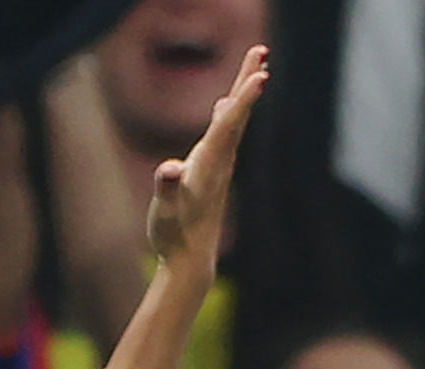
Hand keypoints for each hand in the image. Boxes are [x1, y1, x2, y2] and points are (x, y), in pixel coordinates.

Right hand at [145, 45, 265, 269]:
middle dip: (247, 82)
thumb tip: (167, 171)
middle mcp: (219, 162)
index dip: (243, 100)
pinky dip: (229, 113)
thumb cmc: (173, 235)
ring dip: (242, 93)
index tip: (261, 75)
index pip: (228, 125)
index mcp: (208, 166)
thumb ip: (166, 188)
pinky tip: (224, 104)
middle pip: (237, 115)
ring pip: (234, 122)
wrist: (189, 260)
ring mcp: (217, 166)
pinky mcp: (211, 171)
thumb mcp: (163, 212)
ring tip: (254, 68)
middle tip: (261, 52)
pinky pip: (224, 133)